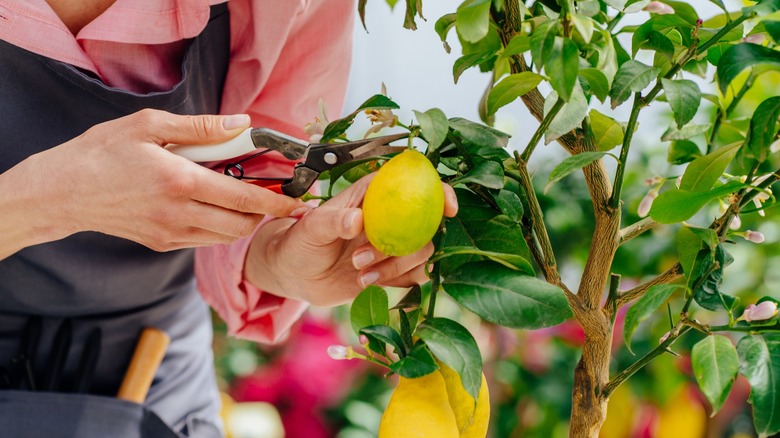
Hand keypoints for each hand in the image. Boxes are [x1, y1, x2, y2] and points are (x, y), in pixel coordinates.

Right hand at [0, 109, 306, 255]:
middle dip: (264, 213)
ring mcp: (170, 234)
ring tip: (243, 198)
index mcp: (181, 182)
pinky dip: (218, 227)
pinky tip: (213, 206)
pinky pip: (203, 240)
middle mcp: (179, 215)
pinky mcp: (161, 244)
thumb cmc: (103, 152)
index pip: (244, 198)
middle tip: (271, 195)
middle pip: (242, 224)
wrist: (62, 192)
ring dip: (242, 221)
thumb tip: (242, 123)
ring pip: (225, 237)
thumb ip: (201, 127)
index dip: (277, 202)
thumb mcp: (149, 126)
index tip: (298, 202)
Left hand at [245, 173, 458, 306]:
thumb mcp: (311, 227)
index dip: (439, 192)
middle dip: (404, 244)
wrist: (294, 275)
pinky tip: (367, 284)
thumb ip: (333, 220)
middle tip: (362, 258)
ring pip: (422, 253)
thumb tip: (357, 220)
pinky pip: (414, 276)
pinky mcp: (393, 270)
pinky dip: (397, 282)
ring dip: (395, 266)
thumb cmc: (300, 241)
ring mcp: (394, 244)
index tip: (448, 208)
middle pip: (426, 224)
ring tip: (358, 273)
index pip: (416, 185)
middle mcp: (390, 217)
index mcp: (375, 195)